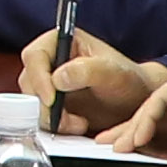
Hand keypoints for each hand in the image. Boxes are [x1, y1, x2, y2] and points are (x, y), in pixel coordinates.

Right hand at [39, 40, 166, 139]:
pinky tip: (76, 125)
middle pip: (29, 81)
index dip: (39, 78)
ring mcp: (48, 82)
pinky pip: (39, 115)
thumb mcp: (113, 73)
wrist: (137, 102)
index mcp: (62, 41)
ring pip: (31, 100)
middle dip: (45, 103)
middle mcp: (51, 59)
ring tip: (78, 123)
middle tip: (66, 118)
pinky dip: (55, 124)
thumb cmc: (129, 81)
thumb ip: (87, 71)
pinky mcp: (51, 102)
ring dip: (50, 117)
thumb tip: (57, 78)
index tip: (52, 99)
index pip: (35, 56)